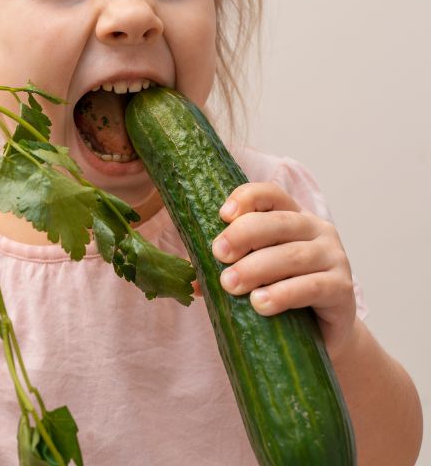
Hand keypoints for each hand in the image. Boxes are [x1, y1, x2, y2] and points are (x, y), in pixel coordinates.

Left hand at [208, 182, 357, 356]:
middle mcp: (316, 231)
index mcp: (292, 217)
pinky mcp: (343, 290)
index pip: (271, 194)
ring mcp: (334, 258)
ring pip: (294, 255)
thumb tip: (187, 279)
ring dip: (258, 268)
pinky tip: (260, 304)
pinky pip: (313, 286)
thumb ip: (223, 269)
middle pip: (279, 222)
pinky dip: (284, 294)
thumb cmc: (279, 295)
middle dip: (244, 235)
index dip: (247, 198)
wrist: (321, 337)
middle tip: (218, 255)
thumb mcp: (251, 276)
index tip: (221, 215)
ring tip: (230, 285)